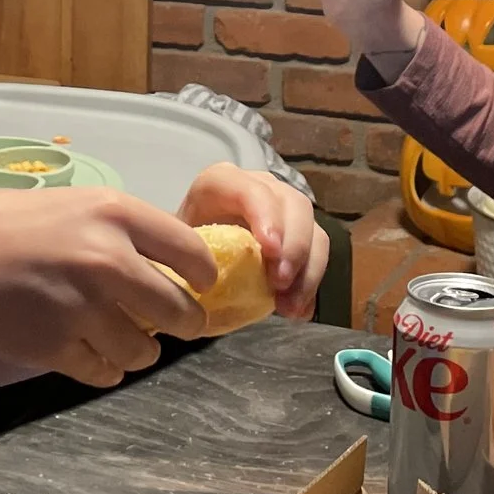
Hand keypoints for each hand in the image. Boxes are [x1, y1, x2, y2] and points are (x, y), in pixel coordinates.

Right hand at [0, 189, 211, 387]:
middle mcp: (108, 260)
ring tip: (114, 336)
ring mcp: (83, 307)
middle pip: (181, 312)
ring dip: (138, 350)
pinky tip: (85, 351)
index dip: (203, 278)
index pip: (195, 255)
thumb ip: (125, 235)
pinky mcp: (57, 346)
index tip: (200, 287)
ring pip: (146, 352)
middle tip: (171, 323)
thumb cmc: (8, 227)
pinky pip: (106, 373)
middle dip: (182, 323)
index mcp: (117, 214)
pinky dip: (103, 368)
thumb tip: (177, 269)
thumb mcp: (76, 207)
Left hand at [179, 163, 329, 319]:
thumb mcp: (175, 243)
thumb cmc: (180, 244)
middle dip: (293, 246)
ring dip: (307, 270)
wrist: (193, 250)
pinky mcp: (300, 235)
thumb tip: (197, 283)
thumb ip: (186, 253)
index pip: (250, 188)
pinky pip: (318, 256)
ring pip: (313, 230)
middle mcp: (261, 188)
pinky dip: (310, 284)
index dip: (264, 215)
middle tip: (280, 283)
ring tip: (289, 308)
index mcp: (221, 183)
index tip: (270, 249)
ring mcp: (285, 210)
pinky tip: (298, 311)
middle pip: (293, 205)